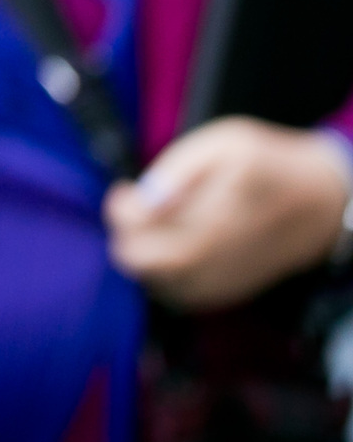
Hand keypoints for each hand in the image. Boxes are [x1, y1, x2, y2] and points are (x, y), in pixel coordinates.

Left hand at [105, 118, 352, 311]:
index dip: (120, 210)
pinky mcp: (228, 291)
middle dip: (124, 235)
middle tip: (133, 209)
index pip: (140, 229)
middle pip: (140, 262)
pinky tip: (170, 247)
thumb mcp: (228, 145)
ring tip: (153, 227)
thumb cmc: (270, 165)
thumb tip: (145, 197)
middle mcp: (215, 257)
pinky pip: (179, 296)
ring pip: (156, 283)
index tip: (125, 190)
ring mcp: (222, 280)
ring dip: (141, 256)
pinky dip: (162, 276)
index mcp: (213, 218)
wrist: (321, 202)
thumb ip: (180, 169)